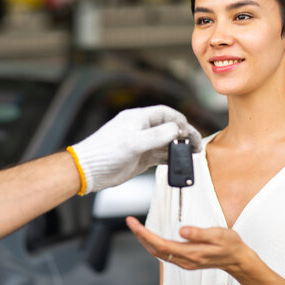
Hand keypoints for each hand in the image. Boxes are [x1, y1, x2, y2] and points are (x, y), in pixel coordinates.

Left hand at [70, 105, 201, 194]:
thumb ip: (156, 136)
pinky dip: (170, 158)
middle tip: (197, 145)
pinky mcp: (140, 158)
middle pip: (168, 127)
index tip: (190, 131)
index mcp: (138, 119)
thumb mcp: (133, 142)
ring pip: (165, 143)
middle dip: (183, 135)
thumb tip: (176, 130)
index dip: (180, 120)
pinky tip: (179, 163)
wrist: (88, 170)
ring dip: (179, 148)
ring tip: (192, 155)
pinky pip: (160, 156)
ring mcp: (141, 144)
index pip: (165, 113)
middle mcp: (140, 129)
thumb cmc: (104, 152)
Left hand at [126, 216, 246, 271]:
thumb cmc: (229, 245)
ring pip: (158, 252)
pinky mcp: (185, 259)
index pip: (160, 244)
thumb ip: (199, 233)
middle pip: (155, 249)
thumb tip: (182, 230)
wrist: (237, 259)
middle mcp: (185, 259)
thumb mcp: (218, 235)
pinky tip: (151, 237)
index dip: (144, 234)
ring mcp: (184, 261)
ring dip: (145, 240)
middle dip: (140, 236)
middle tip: (130, 222)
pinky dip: (153, 244)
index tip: (134, 224)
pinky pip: (164, 253)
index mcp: (191, 253)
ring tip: (136, 228)